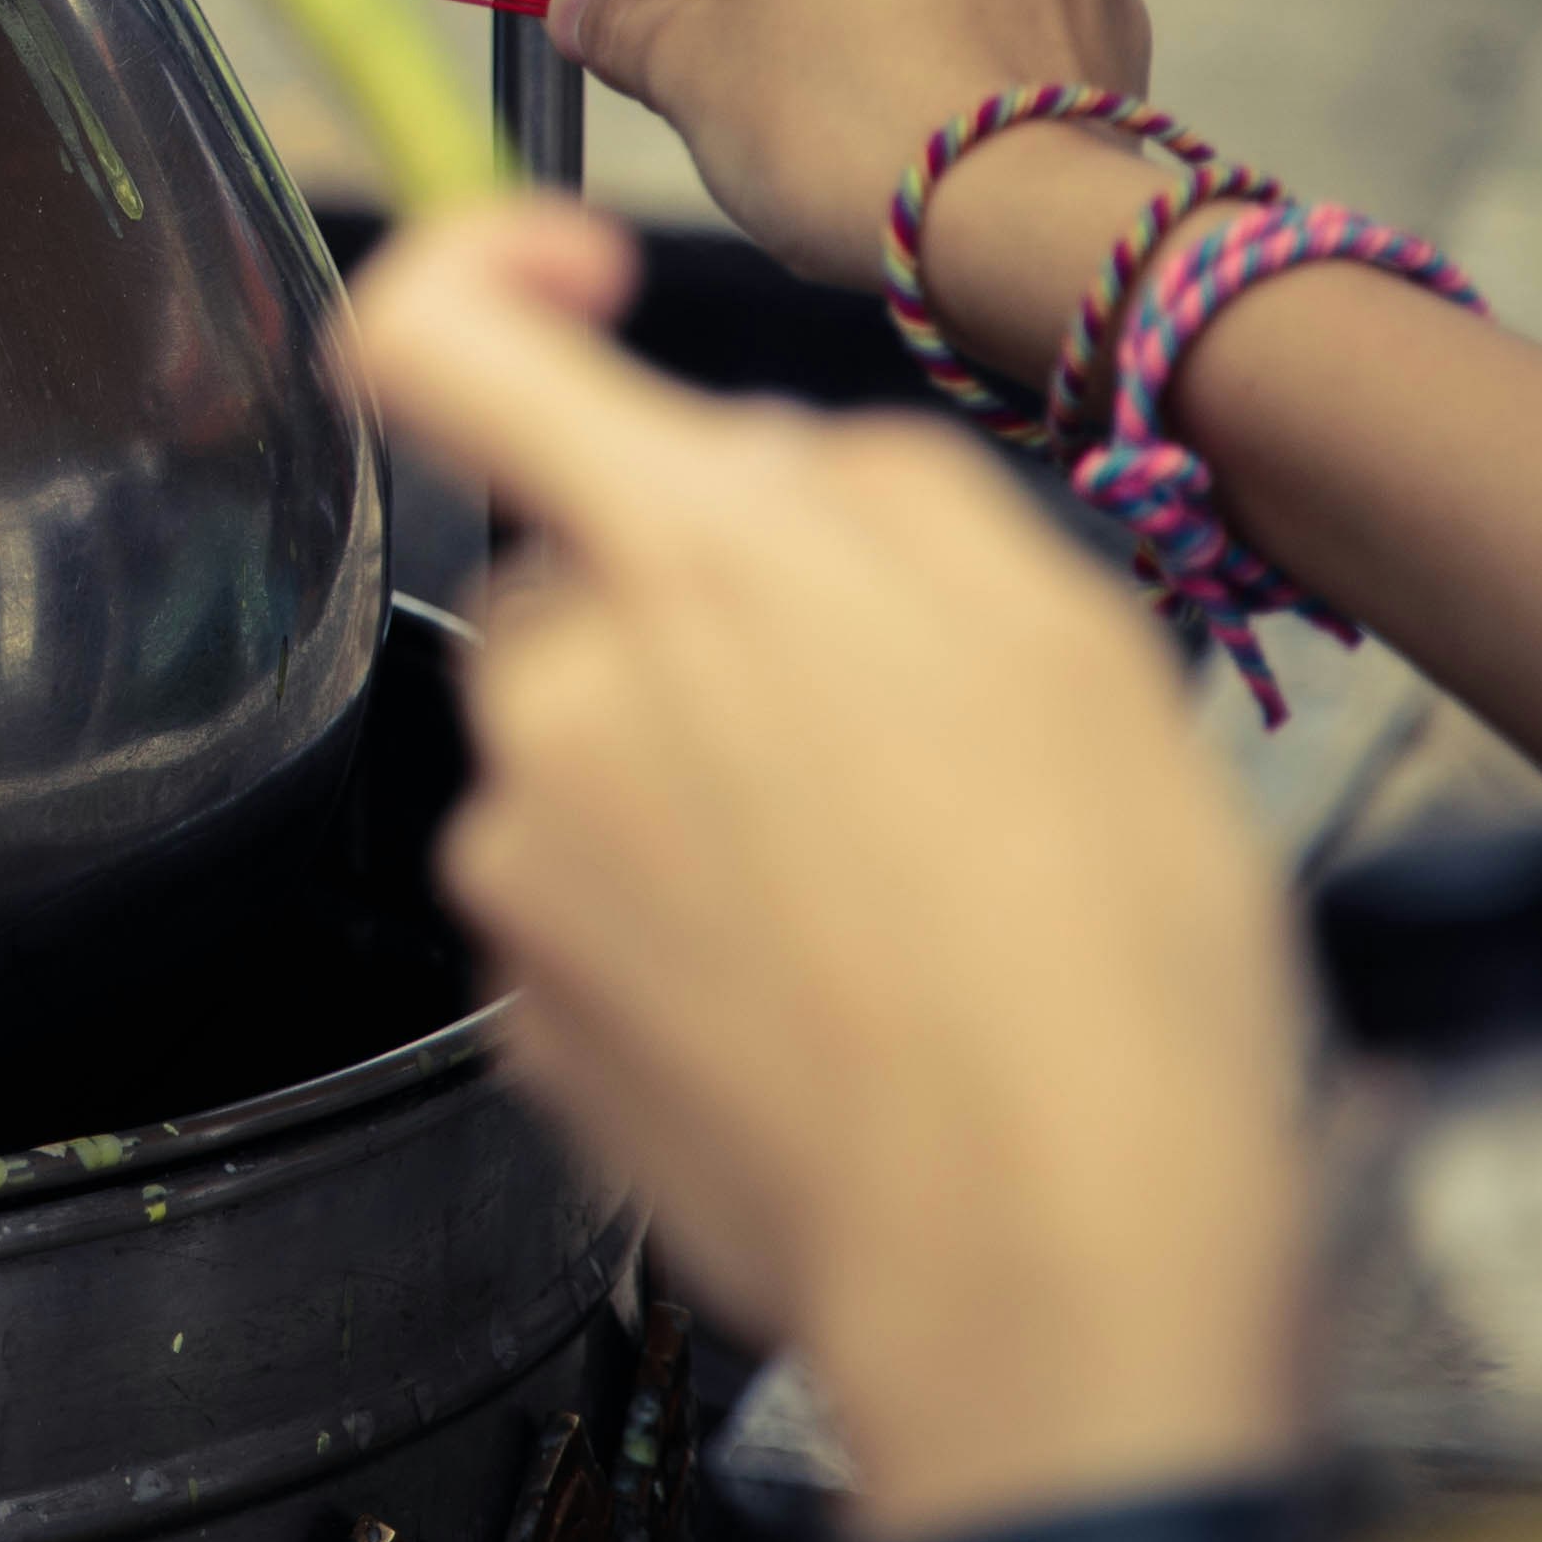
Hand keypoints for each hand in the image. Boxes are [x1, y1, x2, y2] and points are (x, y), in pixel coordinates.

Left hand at [350, 204, 1308, 1541]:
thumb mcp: (1070, 640)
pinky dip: (690, 920)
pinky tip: (831, 991)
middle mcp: (561, 702)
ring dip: (708, 774)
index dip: (484, 270)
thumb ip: (877, 495)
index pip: (439, 339)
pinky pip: (592, 903)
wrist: (1053, 1270)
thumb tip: (768, 469)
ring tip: (893, 891)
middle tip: (891, 727)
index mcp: (691, 570)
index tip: (573, 284)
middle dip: (697, 609)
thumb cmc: (1102, 973)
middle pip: (574, 576)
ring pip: (591, 745)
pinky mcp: (525, 1016)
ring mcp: (522, 870)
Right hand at [542, 0, 1152, 293]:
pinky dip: (930, 34)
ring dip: (838, 0)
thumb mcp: (690, 72)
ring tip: (799, 106)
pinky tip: (895, 116)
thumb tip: (584, 8)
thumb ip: (622, 20)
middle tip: (685, 63)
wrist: (1023, 225)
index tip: (585, 8)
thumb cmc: (838, 124)